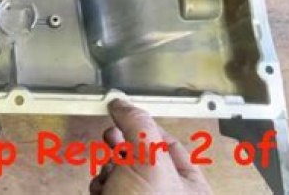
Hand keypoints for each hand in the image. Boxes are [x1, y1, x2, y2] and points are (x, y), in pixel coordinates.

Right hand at [90, 99, 212, 194]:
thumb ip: (137, 125)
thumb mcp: (148, 159)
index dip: (145, 127)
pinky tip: (98, 191)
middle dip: (122, 147)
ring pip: (122, 177)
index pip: (170, 145)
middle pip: (142, 160)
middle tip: (109, 137)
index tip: (124, 115)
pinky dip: (100, 188)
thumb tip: (121, 102)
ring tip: (105, 174)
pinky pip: (109, 192)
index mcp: (190, 187)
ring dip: (108, 170)